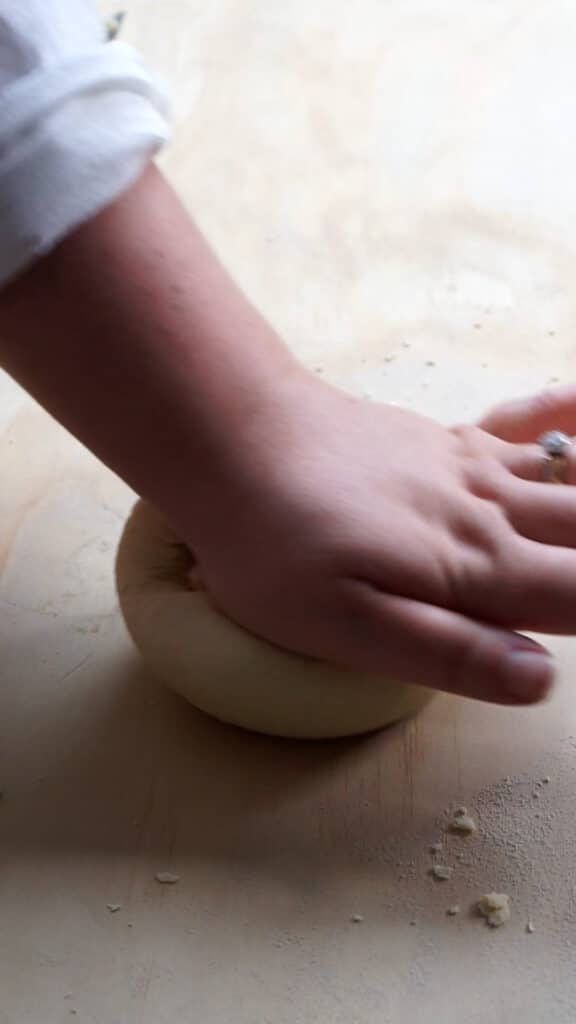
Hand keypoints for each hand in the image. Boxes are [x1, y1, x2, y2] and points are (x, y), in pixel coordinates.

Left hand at [192, 376, 575, 705]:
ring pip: (572, 482)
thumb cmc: (274, 547)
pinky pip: (525, 426)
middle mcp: (491, 512)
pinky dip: (565, 420)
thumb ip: (448, 651)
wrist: (233, 441)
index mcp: (476, 569)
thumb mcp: (345, 626)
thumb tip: (540, 680)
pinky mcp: (444, 441)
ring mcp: (471, 467)